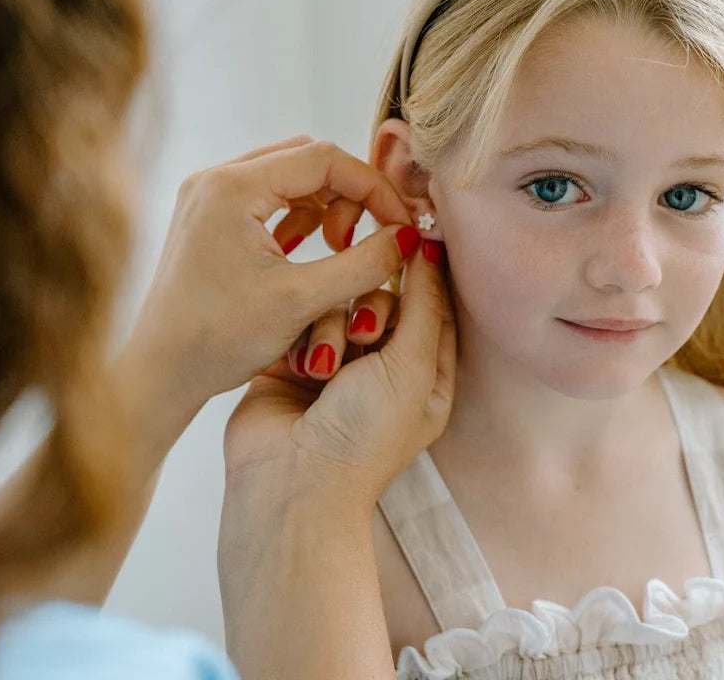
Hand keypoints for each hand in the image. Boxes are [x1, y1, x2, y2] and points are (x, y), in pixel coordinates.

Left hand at [117, 136, 420, 448]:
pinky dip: (300, 216)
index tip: (400, 223)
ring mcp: (209, 196)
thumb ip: (365, 264)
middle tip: (364, 240)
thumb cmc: (218, 340)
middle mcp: (215, 179)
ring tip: (338, 249)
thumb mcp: (302, 301)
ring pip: (291, 176)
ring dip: (326, 205)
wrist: (159, 374)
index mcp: (232, 188)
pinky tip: (308, 251)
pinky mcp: (209, 216)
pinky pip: (269, 197)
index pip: (325, 158)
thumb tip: (409, 236)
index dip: (373, 188)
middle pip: (308, 159)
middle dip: (349, 194)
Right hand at [221, 240, 454, 510]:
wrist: (289, 482)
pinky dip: (301, 337)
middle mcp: (383, 367)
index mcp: (425, 375)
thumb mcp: (412, 367)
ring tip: (322, 369)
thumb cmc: (364, 435)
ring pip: (338, 304)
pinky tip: (297, 366)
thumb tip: (433, 249)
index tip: (410, 241)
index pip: (432, 306)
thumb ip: (424, 304)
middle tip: (364, 337)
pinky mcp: (293, 361)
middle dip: (370, 311)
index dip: (423, 276)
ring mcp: (337, 364)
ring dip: (331, 328)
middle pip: (382, 299)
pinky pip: (301, 318)